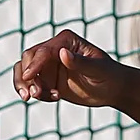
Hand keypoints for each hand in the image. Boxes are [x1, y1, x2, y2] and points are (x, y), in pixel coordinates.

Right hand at [13, 29, 134, 108]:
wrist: (114, 90)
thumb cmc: (109, 75)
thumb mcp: (97, 69)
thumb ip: (80, 62)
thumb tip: (62, 53)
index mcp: (65, 41)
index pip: (43, 51)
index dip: (34, 64)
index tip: (29, 77)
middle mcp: (54, 50)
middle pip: (28, 59)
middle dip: (26, 76)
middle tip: (34, 94)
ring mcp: (49, 65)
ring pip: (25, 71)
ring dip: (25, 85)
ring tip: (32, 97)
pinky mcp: (48, 80)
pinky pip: (32, 85)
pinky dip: (36, 93)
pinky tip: (54, 98)